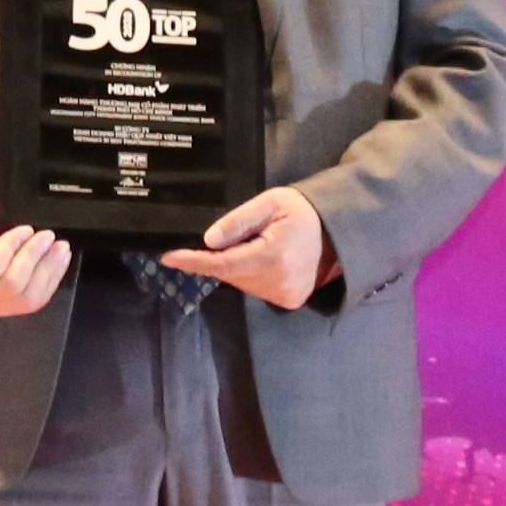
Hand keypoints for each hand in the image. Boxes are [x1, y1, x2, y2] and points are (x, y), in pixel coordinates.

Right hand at [0, 196, 72, 319]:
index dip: (12, 247)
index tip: (26, 229)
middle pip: (10, 284)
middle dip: (33, 257)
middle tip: (48, 235)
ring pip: (25, 297)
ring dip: (47, 271)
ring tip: (60, 248)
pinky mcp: (9, 307)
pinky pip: (34, 302)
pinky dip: (51, 281)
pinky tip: (60, 262)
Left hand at [158, 187, 329, 310]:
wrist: (337, 231)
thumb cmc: (302, 211)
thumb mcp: (270, 204)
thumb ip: (238, 221)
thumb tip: (208, 240)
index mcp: (272, 257)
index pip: (222, 264)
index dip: (193, 261)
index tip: (168, 257)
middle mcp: (277, 283)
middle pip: (230, 274)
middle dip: (218, 258)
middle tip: (228, 236)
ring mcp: (284, 296)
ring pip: (241, 283)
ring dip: (235, 266)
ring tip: (254, 243)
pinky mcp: (289, 301)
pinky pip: (255, 288)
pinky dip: (249, 274)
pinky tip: (262, 257)